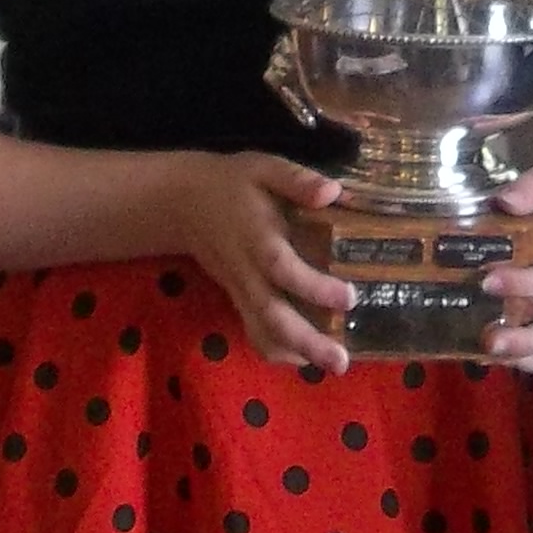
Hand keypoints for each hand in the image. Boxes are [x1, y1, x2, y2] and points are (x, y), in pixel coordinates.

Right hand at [168, 150, 356, 373]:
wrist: (184, 203)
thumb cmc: (233, 183)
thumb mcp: (264, 168)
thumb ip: (297, 179)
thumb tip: (333, 191)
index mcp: (256, 236)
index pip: (282, 267)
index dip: (313, 286)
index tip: (349, 296)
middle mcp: (246, 270)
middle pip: (271, 314)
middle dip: (306, 341)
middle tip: (341, 360)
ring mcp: (239, 289)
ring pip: (260, 331)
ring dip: (294, 353)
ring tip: (330, 365)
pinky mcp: (235, 299)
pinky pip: (253, 331)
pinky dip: (277, 350)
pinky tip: (306, 357)